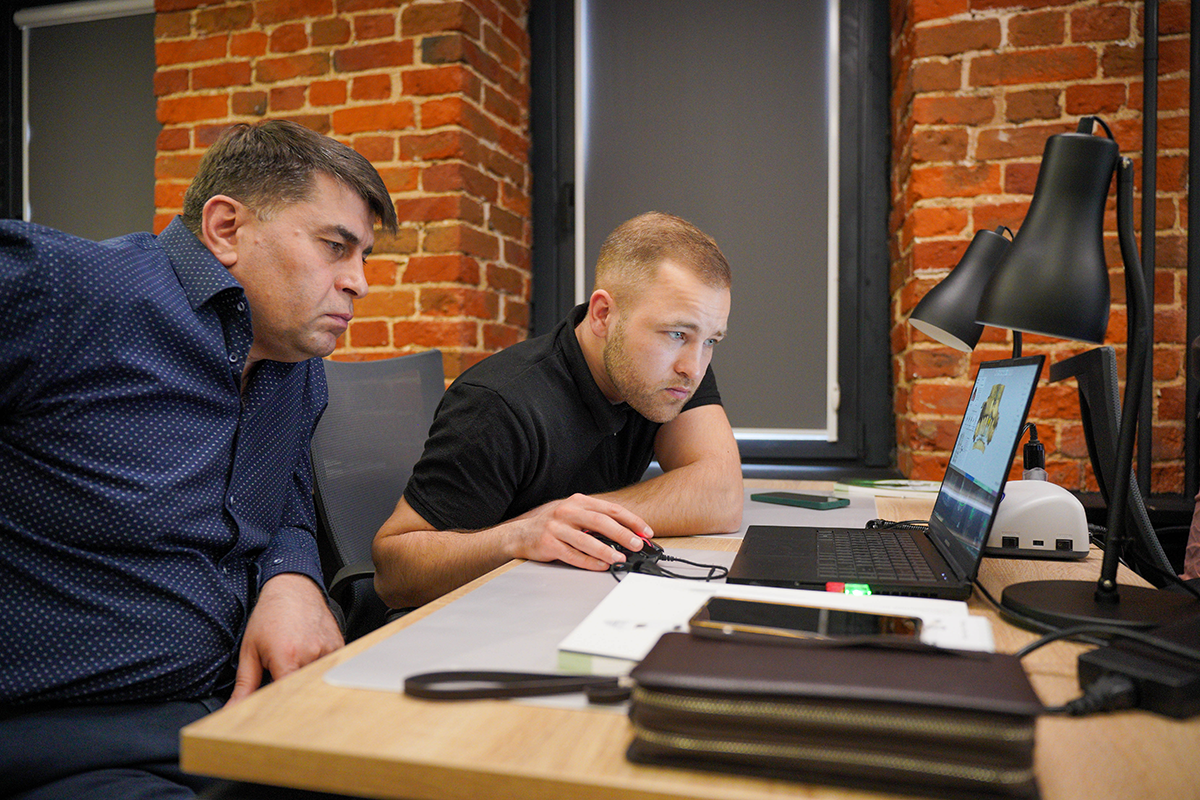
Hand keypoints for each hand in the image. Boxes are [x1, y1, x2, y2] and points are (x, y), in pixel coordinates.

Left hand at [228, 573, 343, 703]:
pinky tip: (309, 654)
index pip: (287, 698)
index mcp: (287, 657)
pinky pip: (330, 668)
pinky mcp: (340, 646)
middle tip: (283, 682)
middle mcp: (312, 654)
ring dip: (307, 678)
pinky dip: (320, 668)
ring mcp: (329, 650)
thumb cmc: (271, 615)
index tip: (274, 714)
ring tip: (296, 660)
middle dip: (293, 693)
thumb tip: (234, 708)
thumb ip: (244, 684)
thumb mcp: (250, 650)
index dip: (280, 709)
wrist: (293, 587)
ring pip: (318, 680)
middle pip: (304, 691)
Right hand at [501, 493, 653, 570]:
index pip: (611, 509)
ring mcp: (557, 527)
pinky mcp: (548, 543)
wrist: (520, 533)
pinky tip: (601, 565)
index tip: (646, 532)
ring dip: (607, 550)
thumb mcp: (574, 515)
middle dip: (623, 534)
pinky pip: (573, 555)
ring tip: (621, 558)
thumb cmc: (552, 525)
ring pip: (587, 540)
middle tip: (638, 544)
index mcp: (579, 501)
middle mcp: (568, 511)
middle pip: (601, 522)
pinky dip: (589, 561)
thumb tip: (627, 535)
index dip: (631, 520)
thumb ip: (596, 521)